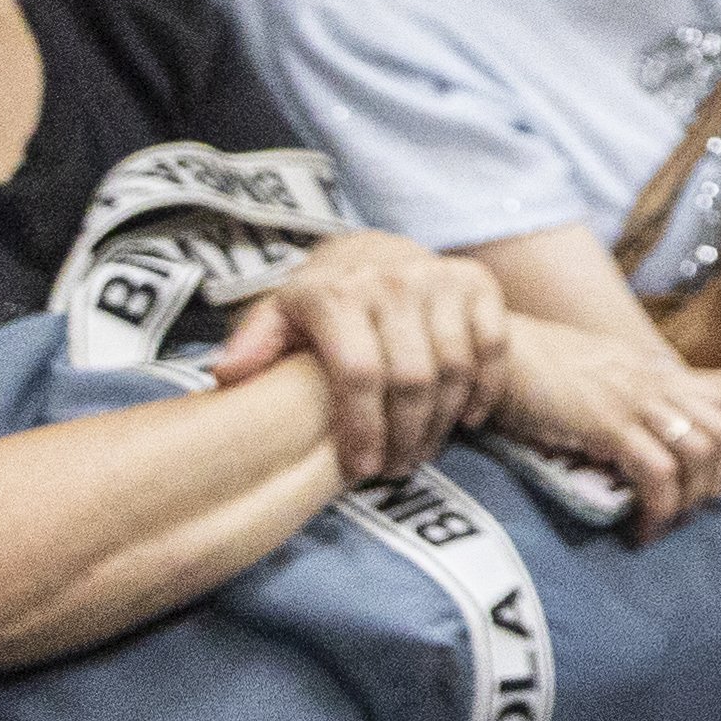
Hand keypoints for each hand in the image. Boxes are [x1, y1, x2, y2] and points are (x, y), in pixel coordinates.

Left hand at [207, 229, 505, 479]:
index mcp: (336, 292)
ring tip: (421, 451)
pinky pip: (493, 347)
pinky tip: (464, 419)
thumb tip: (228, 374)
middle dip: (405, 436)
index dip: (363, 428)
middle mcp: (392, 280)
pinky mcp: (479, 283)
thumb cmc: (320, 301)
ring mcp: (441, 279)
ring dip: (442, 422)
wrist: (374, 251)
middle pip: (411, 378)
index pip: (358, 373)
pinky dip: (485, 389)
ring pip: (454, 369)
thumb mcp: (276, 315)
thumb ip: (252, 343)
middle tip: (394, 469)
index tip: (362, 467)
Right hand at [483, 317, 720, 541]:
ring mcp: (634, 401)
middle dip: (718, 481)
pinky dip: (659, 506)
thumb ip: (628, 399)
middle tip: (693, 513)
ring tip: (665, 524)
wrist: (498, 351)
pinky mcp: (608, 423)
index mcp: (655, 373)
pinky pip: (658, 471)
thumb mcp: (598, 378)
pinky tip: (642, 529)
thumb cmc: (536, 371)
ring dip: (690, 499)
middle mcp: (655, 383)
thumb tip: (643, 439)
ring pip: (699, 453)